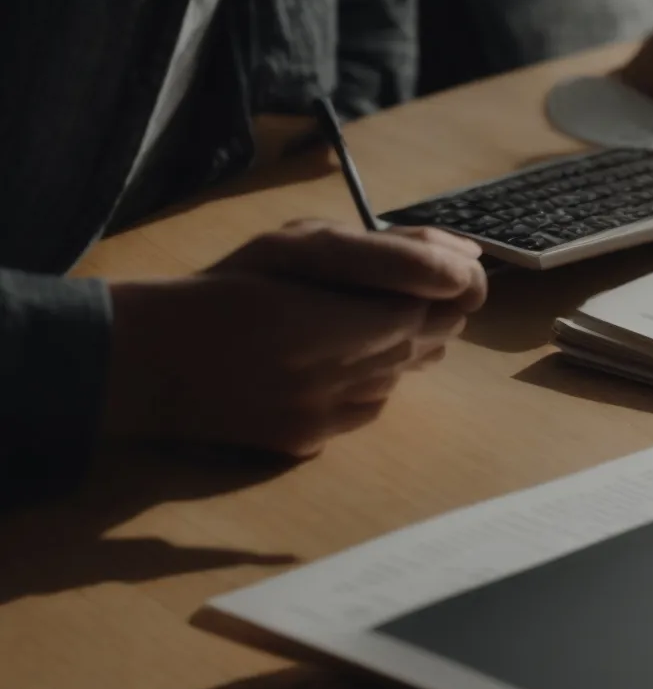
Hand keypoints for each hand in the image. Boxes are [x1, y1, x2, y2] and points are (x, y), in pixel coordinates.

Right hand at [103, 222, 487, 456]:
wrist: (150, 362)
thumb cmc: (225, 289)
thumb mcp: (298, 245)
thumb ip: (387, 251)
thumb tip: (466, 258)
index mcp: (329, 322)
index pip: (429, 309)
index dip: (445, 289)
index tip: (440, 273)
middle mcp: (333, 380)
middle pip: (426, 345)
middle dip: (428, 315)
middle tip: (399, 291)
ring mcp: (325, 417)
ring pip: (403, 378)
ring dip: (399, 349)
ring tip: (354, 323)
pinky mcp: (311, 442)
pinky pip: (371, 409)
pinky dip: (371, 382)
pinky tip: (333, 362)